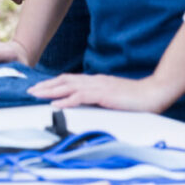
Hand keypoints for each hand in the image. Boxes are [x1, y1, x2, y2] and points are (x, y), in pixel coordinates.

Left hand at [28, 72, 176, 113]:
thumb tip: (89, 102)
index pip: (70, 80)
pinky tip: (55, 104)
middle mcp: (94, 80)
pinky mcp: (103, 95)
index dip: (54, 83)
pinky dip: (66, 100)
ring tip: (36, 95)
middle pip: (64, 80)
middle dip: (46, 85)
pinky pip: (80, 97)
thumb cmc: (136, 97)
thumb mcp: (114, 96)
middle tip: (30, 90)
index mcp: (96, 81)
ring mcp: (98, 86)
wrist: (153, 93)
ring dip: (50, 91)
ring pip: (68, 86)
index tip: (40, 87)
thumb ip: (101, 97)